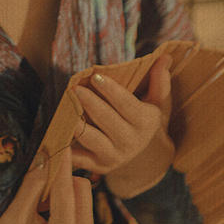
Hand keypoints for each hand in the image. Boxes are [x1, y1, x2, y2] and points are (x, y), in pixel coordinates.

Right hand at [0, 150, 95, 223]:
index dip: (62, 164)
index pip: (66, 192)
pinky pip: (82, 202)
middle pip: (82, 188)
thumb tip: (45, 157)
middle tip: (37, 185)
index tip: (62, 142)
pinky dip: (66, 198)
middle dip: (61, 180)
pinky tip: (47, 211)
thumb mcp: (15, 214)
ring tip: (40, 206)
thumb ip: (32, 186)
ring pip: (83, 193)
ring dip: (63, 189)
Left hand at [71, 55, 175, 197]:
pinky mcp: (96, 166)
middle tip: (75, 88)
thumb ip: (159, 82)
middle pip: (105, 119)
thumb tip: (164, 57)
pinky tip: (58, 131)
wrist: (144, 159)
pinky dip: (66, 147)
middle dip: (89, 102)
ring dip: (76, 122)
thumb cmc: (145, 122)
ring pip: (90, 138)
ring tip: (66, 106)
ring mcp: (113, 156)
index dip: (111, 90)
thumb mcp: (157, 104)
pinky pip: (77, 157)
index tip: (95, 76)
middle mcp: (130, 142)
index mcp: (145, 123)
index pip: (126, 104)